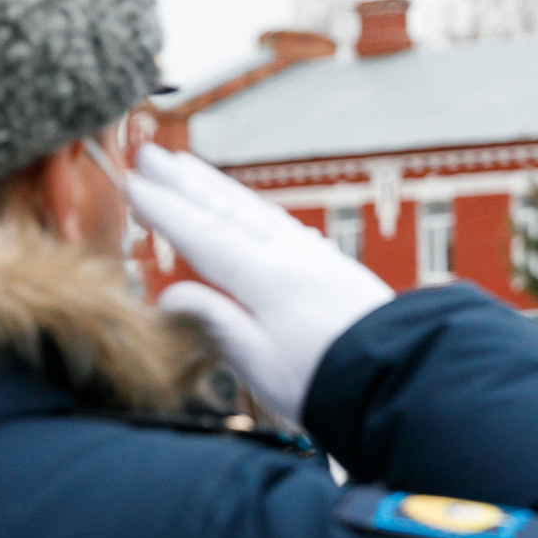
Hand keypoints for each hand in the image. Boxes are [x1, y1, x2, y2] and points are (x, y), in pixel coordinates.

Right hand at [123, 145, 394, 424]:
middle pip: (229, 210)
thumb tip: (173, 294)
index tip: (132, 184)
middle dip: (186, 182)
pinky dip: (260, 211)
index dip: (165, 209)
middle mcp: (292, 257)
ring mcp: (317, 259)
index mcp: (266, 278)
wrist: (406, 379)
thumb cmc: (331, 382)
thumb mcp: (261, 363)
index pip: (204, 234)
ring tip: (189, 168)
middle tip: (150, 155)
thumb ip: (216, 324)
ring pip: (258, 212)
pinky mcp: (338, 270)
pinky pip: (287, 226)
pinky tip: (256, 213)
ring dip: (220, 188)